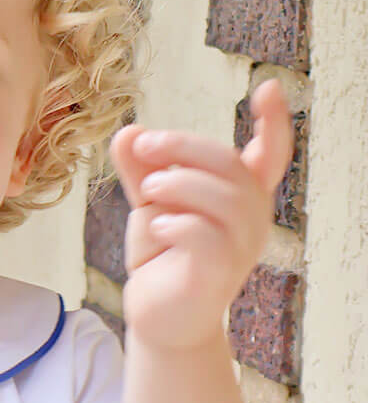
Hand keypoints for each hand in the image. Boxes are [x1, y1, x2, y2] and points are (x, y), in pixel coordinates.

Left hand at [109, 80, 294, 350]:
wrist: (157, 316)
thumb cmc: (162, 256)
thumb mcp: (150, 204)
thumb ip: (141, 169)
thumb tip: (127, 132)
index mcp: (239, 197)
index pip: (270, 155)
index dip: (275, 123)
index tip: (270, 87)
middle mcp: (249, 220)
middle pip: (232, 165)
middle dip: (183, 146)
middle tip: (143, 145)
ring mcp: (239, 249)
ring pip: (225, 198)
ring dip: (179, 183)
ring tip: (149, 190)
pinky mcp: (216, 275)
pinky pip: (206, 238)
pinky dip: (177, 223)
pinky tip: (158, 225)